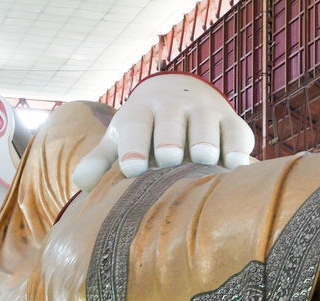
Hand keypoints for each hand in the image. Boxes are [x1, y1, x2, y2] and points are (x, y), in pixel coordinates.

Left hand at [72, 73, 254, 189]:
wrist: (184, 96)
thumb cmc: (147, 130)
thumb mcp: (121, 139)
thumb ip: (101, 161)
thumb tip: (81, 185)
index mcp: (141, 112)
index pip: (135, 125)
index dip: (133, 145)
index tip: (132, 168)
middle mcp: (174, 106)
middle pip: (170, 120)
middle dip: (170, 137)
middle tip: (169, 157)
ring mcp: (205, 112)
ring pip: (206, 123)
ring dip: (206, 140)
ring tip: (205, 159)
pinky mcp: (233, 123)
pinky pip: (237, 133)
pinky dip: (237, 148)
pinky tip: (236, 166)